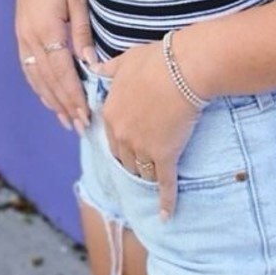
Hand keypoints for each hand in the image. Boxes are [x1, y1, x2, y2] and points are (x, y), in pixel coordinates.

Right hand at [14, 0, 94, 133]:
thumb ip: (82, 31)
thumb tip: (89, 64)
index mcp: (46, 28)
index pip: (62, 72)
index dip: (73, 96)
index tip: (86, 116)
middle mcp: (30, 36)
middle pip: (48, 80)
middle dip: (64, 105)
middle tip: (79, 127)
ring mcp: (22, 36)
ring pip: (36, 77)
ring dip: (50, 100)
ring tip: (65, 119)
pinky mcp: (20, 32)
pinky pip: (29, 67)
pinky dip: (39, 85)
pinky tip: (48, 96)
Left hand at [95, 40, 201, 219]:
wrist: (183, 67)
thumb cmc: (156, 59)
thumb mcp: (125, 60)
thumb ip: (107, 68)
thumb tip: (92, 66)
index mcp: (110, 113)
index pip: (111, 137)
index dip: (121, 142)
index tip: (128, 146)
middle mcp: (122, 134)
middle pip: (124, 158)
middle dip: (132, 161)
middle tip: (142, 164)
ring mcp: (142, 148)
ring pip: (141, 171)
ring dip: (146, 177)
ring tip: (154, 182)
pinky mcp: (164, 156)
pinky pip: (163, 184)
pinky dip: (165, 201)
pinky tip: (166, 215)